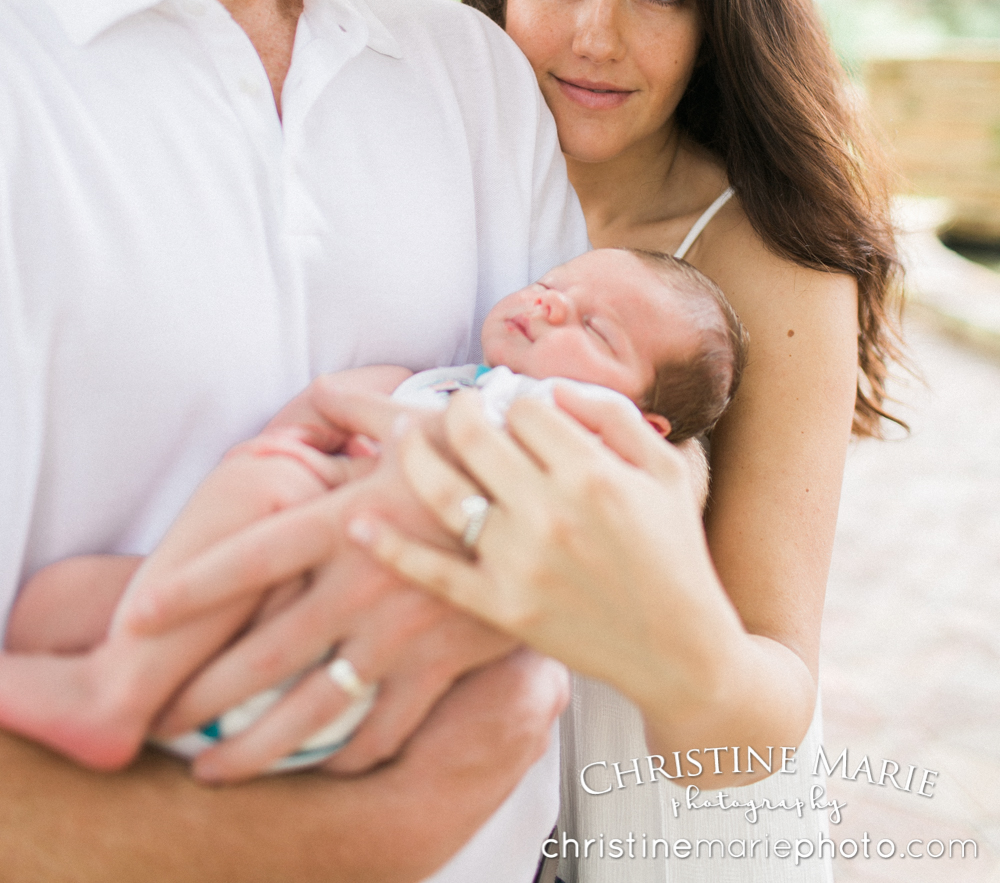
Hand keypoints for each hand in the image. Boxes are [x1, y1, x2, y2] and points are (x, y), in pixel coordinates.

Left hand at [129, 391, 516, 781]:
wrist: (567, 507)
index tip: (140, 615)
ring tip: (212, 771)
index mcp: (348, 519)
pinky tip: (321, 767)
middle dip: (203, 695)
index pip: (252, 556)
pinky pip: (385, 727)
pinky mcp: (443, 664)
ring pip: (313, 708)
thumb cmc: (487, 454)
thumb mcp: (419, 417)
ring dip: (255, 748)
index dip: (191, 587)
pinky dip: (347, 755)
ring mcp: (403, 632)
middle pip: (264, 652)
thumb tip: (319, 391)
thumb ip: (357, 403)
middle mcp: (365, 581)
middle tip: (156, 724)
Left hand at [347, 383, 743, 716]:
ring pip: (445, 491)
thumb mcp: (666, 469)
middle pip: (478, 436)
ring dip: (413, 454)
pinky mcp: (502, 608)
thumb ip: (614, 415)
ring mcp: (521, 562)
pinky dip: (391, 547)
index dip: (519, 398)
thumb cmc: (675, 550)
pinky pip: (434, 572)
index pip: (529, 407)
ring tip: (403, 436)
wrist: (680, 650)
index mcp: (593, 473)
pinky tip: (359, 520)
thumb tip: (552, 389)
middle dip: (460, 409)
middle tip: (457, 407)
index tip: (516, 407)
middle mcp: (551, 512)